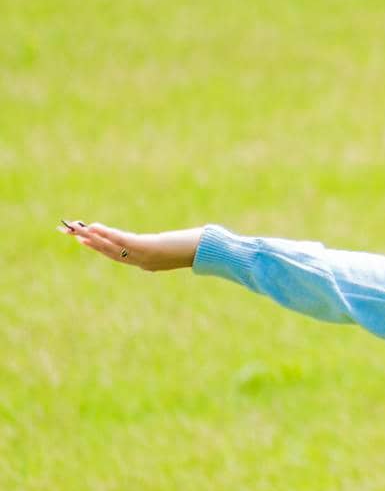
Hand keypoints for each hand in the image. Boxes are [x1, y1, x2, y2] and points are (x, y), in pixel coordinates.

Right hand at [58, 220, 201, 271]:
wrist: (211, 251)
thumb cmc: (201, 247)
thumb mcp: (179, 246)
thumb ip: (169, 245)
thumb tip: (170, 238)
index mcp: (146, 263)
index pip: (116, 255)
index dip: (98, 247)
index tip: (82, 239)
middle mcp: (141, 262)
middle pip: (108, 251)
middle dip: (87, 241)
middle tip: (67, 232)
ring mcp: (143, 256)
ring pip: (110, 247)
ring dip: (90, 237)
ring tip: (73, 229)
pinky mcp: (147, 247)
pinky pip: (121, 241)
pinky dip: (106, 234)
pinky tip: (94, 227)